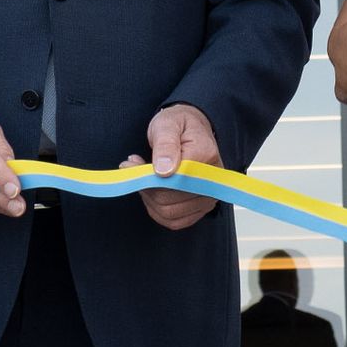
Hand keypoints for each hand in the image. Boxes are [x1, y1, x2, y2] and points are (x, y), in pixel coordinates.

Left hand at [141, 104, 220, 226]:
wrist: (192, 128)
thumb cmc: (180, 125)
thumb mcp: (167, 124)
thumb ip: (165, 144)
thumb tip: (164, 170)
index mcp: (205, 157)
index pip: (174, 182)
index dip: (149, 178)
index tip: (134, 163)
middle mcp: (212, 181)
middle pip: (169, 201)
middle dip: (146, 187)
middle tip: (134, 168)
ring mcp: (208, 197)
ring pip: (169, 214)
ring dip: (149, 199)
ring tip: (144, 178)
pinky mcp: (199, 209)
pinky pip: (173, 221)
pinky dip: (156, 209)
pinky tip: (152, 191)